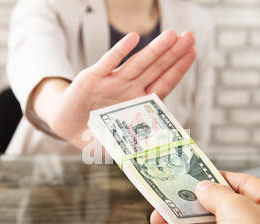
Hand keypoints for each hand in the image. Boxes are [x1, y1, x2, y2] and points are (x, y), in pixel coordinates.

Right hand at [33, 30, 195, 148]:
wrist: (67, 128)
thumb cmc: (96, 135)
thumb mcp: (119, 145)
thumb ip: (136, 147)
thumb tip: (160, 151)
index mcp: (138, 103)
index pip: (162, 84)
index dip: (177, 70)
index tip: (193, 54)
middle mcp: (128, 89)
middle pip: (155, 69)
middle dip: (173, 53)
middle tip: (190, 37)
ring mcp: (112, 82)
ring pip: (137, 63)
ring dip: (154, 50)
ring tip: (172, 35)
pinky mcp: (91, 78)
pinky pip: (107, 63)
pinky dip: (120, 51)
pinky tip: (134, 38)